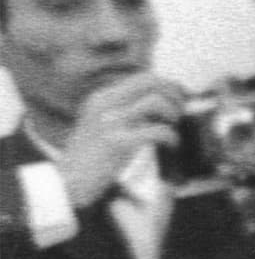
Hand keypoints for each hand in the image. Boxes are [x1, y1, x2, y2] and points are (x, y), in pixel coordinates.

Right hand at [54, 69, 184, 209]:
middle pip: (151, 82)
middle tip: (178, 112)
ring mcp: (110, 122)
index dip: (168, 85)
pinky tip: (171, 144)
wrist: (70, 181)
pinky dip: (171, 136)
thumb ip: (126, 110)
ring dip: (173, 113)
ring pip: (155, 101)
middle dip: (174, 94)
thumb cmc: (93, 155)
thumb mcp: (104, 123)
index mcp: (102, 98)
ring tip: (172, 127)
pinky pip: (157, 130)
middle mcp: (105, 104)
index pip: (143, 77)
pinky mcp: (117, 142)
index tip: (180, 98)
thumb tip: (165, 101)